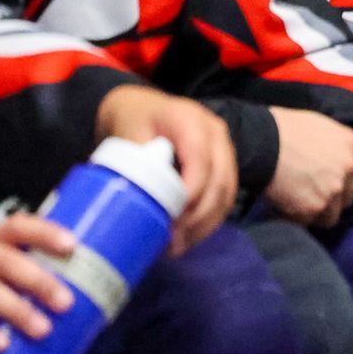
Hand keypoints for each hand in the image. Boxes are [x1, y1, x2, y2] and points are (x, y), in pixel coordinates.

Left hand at [95, 86, 235, 253]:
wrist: (142, 107)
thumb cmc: (131, 119)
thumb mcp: (126, 132)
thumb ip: (136, 159)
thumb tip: (141, 197)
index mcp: (189, 119)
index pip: (200, 158)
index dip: (191, 191)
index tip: (171, 220)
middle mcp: (215, 132)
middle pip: (219, 179)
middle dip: (198, 216)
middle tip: (173, 242)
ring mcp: (224, 147)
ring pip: (227, 191)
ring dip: (206, 223)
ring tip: (179, 246)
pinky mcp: (225, 163)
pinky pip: (226, 195)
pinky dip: (211, 219)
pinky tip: (190, 236)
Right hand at [265, 107, 352, 228]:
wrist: (260, 142)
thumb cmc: (287, 128)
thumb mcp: (326, 126)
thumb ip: (350, 143)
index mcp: (351, 148)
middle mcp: (347, 171)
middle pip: (350, 197)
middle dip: (336, 196)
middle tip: (313, 188)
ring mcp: (332, 192)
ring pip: (333, 214)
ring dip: (319, 210)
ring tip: (299, 198)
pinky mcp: (313, 209)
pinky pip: (312, 221)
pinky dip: (301, 217)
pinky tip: (288, 204)